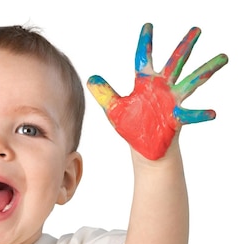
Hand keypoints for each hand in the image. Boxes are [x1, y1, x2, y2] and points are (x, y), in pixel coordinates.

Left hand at [87, 24, 227, 159]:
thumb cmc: (132, 128)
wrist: (144, 148)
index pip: (144, 58)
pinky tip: (213, 113)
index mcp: (145, 84)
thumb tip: (91, 78)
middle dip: (185, 46)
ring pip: (192, 81)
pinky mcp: (176, 118)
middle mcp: (162, 88)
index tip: (148, 25)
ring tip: (223, 57)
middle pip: (175, 62)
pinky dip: (201, 114)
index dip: (145, 42)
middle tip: (196, 28)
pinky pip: (190, 115)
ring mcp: (172, 101)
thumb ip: (105, 93)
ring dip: (207, 69)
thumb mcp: (114, 110)